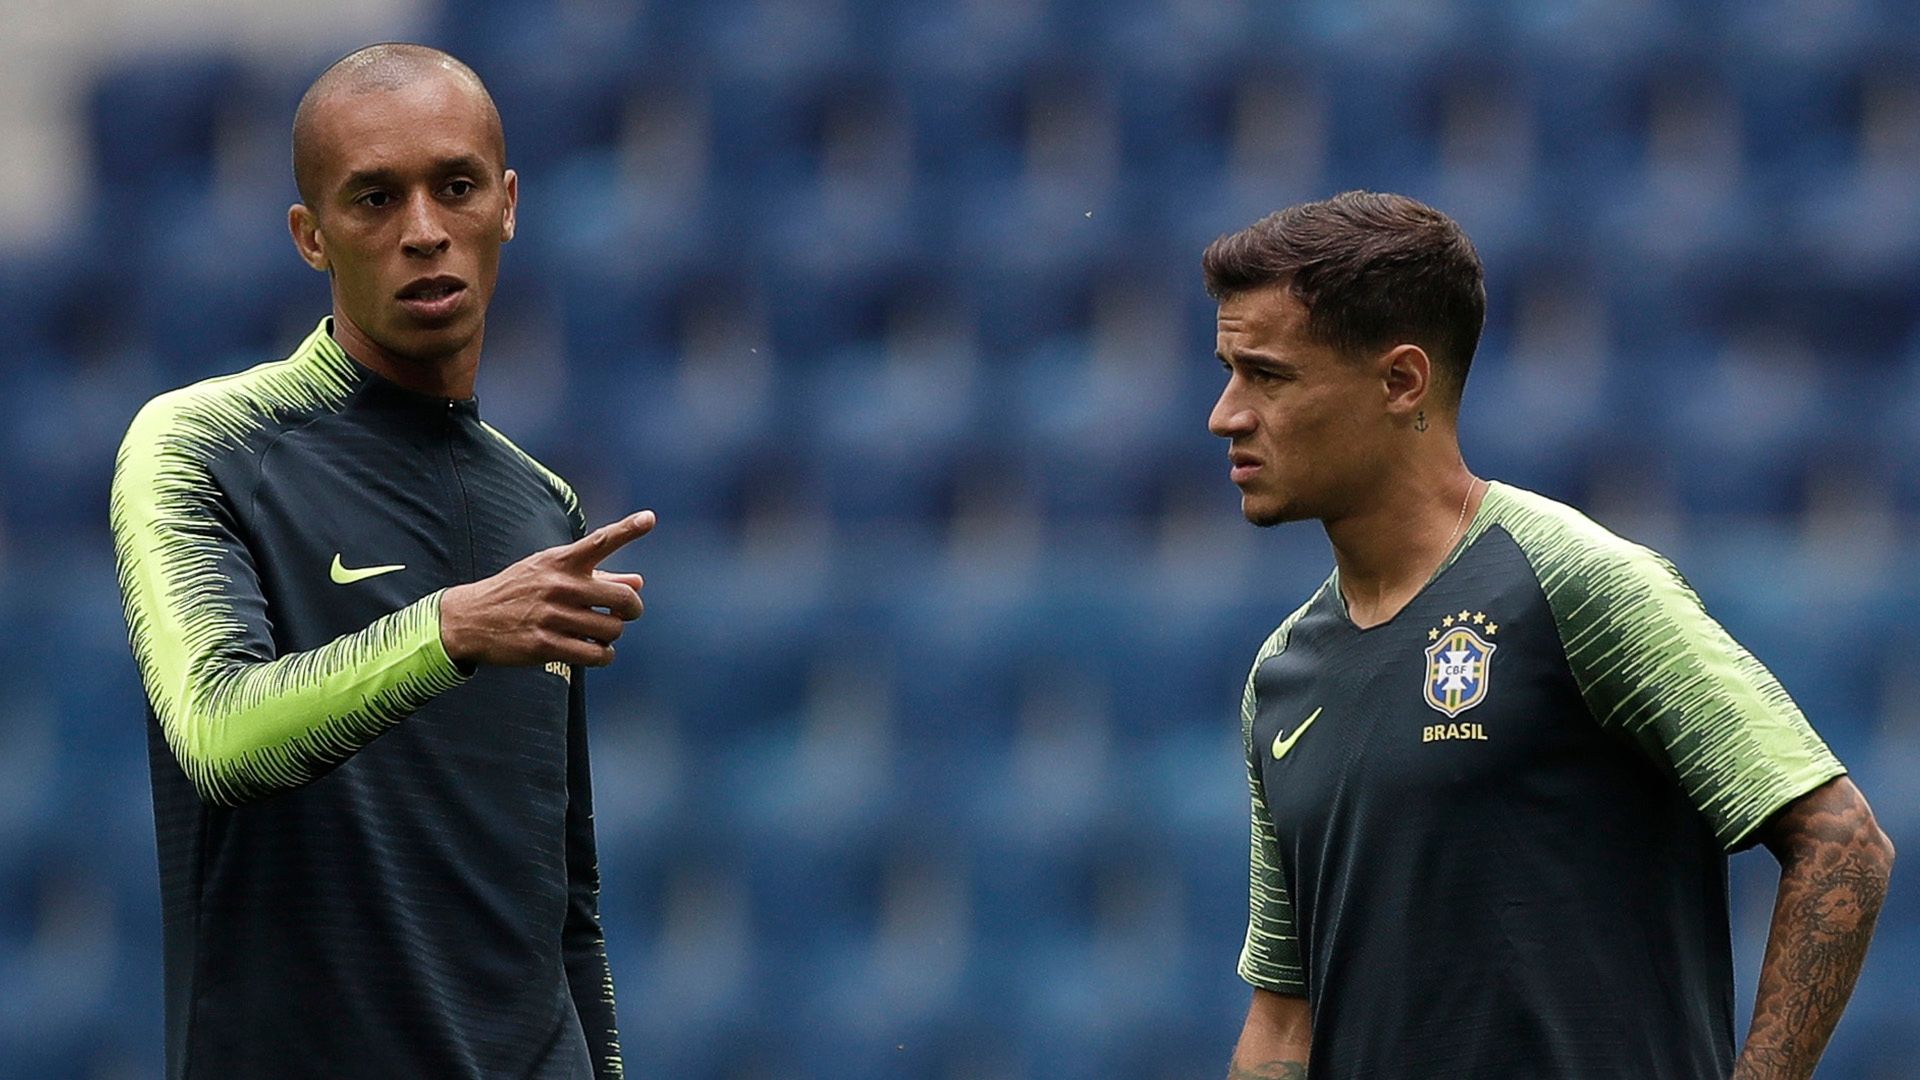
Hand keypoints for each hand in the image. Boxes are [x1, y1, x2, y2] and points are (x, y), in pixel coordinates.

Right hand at [439, 511, 654, 668]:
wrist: (471, 618)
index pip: (600, 541)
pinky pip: (597, 655)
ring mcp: (552, 616)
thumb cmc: (519, 591)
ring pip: (612, 630)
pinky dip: (603, 655)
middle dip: (631, 610)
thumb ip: (598, 577)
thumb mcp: (551, 573)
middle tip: (624, 613)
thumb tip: (639, 582)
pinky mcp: (545, 645)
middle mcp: (559, 585)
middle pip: (623, 600)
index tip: (650, 518)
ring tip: (599, 633)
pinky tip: (595, 651)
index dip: (628, 529)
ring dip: (612, 635)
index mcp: (560, 561)